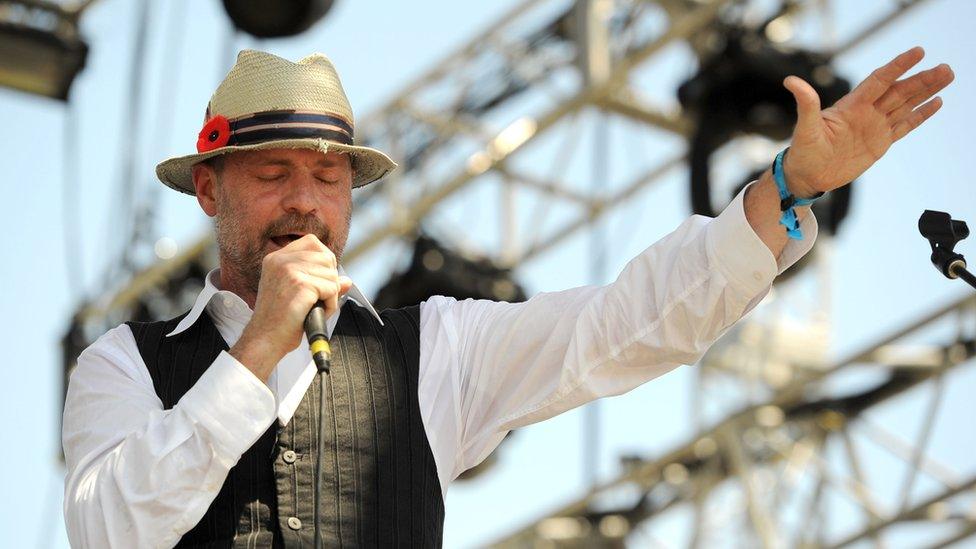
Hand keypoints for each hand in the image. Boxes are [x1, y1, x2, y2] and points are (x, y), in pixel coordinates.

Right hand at [230, 234, 352, 380]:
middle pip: (326, 257)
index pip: (312, 242)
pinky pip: (332, 289)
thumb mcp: (297, 294)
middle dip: (329, 281)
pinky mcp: (300, 284)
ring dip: (330, 295)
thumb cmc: (279, 322)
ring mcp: (289, 270)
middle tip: (316, 299)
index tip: (318, 281)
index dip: (324, 261)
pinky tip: (315, 312)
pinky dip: (330, 305)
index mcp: (276, 258)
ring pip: (332, 274)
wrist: (265, 340)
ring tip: (313, 308)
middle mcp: (280, 260)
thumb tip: (346, 281)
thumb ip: (319, 281)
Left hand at [781, 46, 953, 196]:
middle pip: (899, 91)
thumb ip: (806, 104)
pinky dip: (920, 115)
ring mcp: (874, 126)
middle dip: (922, 79)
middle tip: (946, 68)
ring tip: (947, 76)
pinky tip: (936, 103)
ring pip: (905, 105)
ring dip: (926, 91)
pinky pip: (904, 126)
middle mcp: (866, 112)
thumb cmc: (803, 151)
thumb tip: (791, 81)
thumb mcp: (805, 128)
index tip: (917, 53)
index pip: (879, 80)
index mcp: (851, 106)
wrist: (807, 176)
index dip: (897, 67)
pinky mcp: (880, 143)